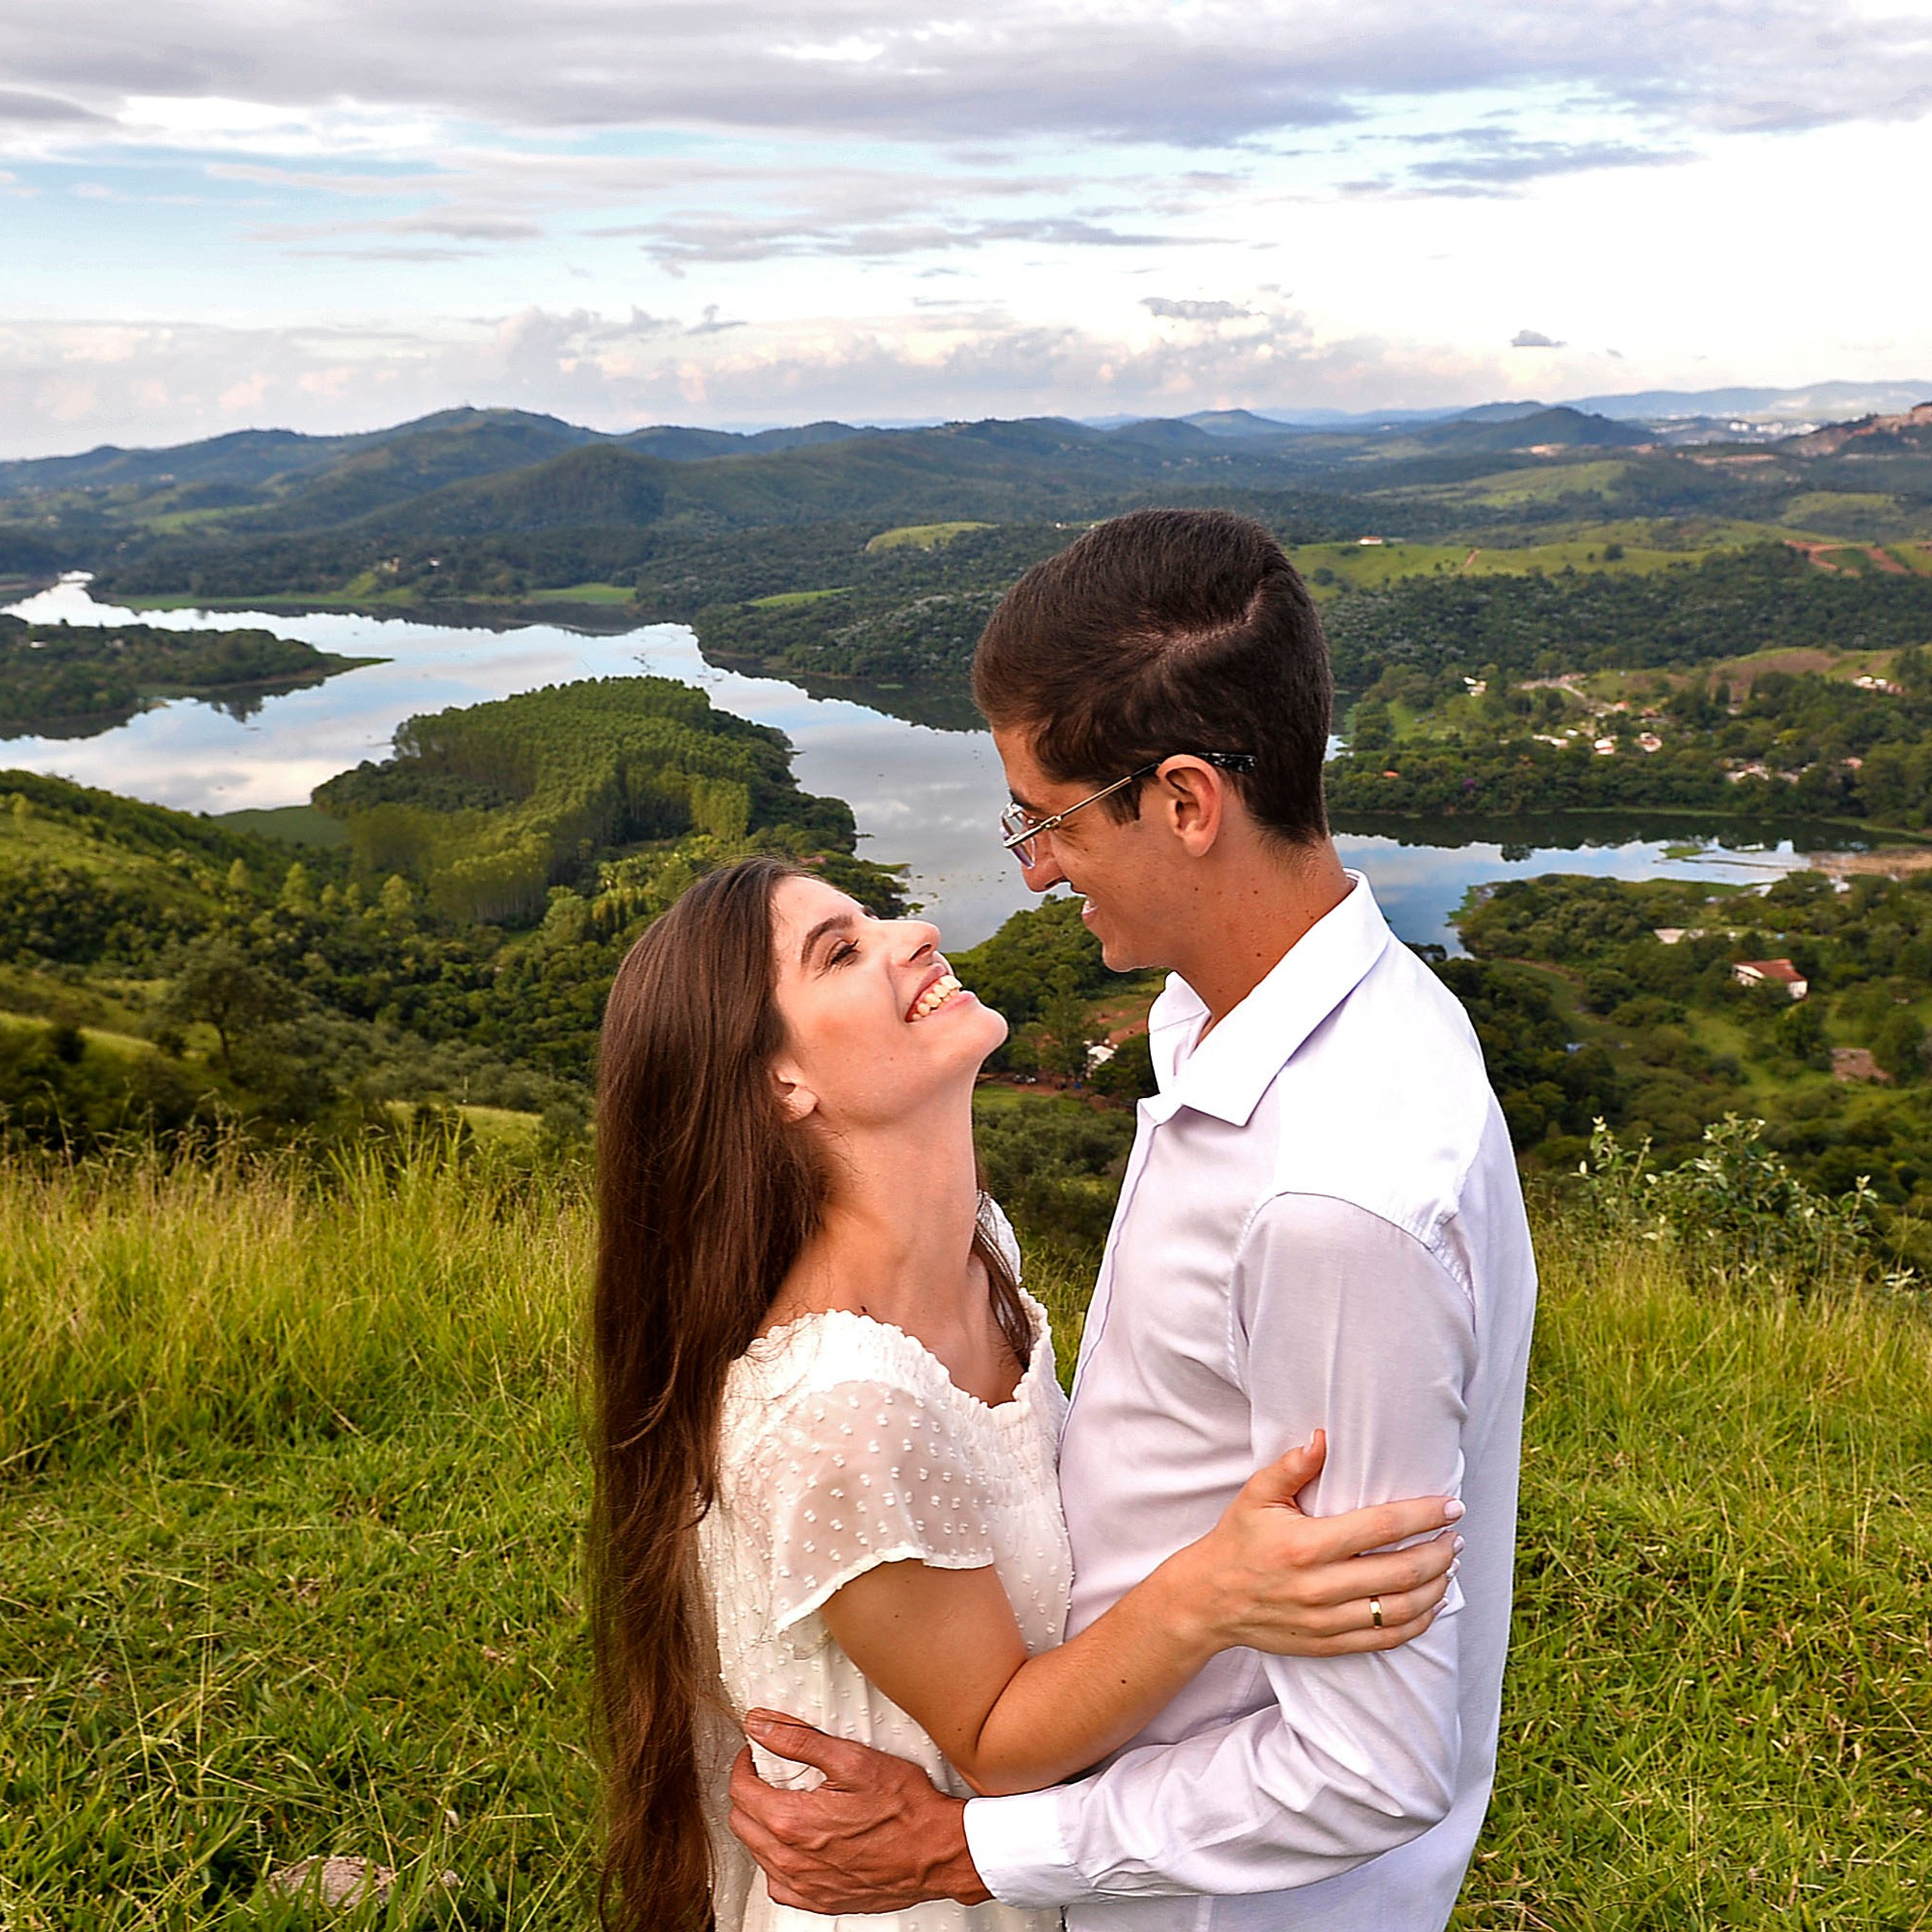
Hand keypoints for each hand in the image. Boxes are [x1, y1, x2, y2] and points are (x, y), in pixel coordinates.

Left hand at [728, 1710, 993, 1911]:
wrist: (938, 1853)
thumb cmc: (905, 1808)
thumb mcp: (852, 1760)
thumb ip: (798, 1741)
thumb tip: (760, 1726)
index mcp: (794, 1822)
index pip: (740, 1790)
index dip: (744, 1764)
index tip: (755, 1754)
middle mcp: (792, 1860)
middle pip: (742, 1822)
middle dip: (749, 1792)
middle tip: (769, 1774)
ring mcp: (805, 1886)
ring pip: (757, 1853)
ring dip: (761, 1825)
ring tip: (786, 1804)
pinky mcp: (820, 1901)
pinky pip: (778, 1885)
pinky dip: (777, 1862)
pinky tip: (796, 1845)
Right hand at [1177, 1431, 1463, 1656]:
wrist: (1207, 1600)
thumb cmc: (1236, 1541)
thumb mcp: (1256, 1495)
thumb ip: (1292, 1466)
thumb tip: (1324, 1437)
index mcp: (1307, 1545)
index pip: (1383, 1527)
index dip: (1424, 1515)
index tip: (1451, 1506)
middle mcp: (1320, 1586)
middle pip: (1402, 1571)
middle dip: (1440, 1552)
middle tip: (1455, 1536)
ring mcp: (1327, 1620)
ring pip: (1401, 1609)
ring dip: (1436, 1587)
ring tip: (1449, 1566)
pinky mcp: (1328, 1644)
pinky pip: (1386, 1639)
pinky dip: (1418, 1622)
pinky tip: (1430, 1603)